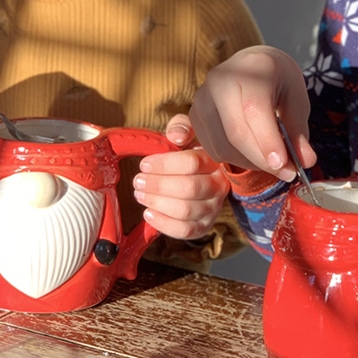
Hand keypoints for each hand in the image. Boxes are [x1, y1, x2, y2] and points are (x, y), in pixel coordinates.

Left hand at [133, 115, 228, 238]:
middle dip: (158, 185)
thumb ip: (181, 127)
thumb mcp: (187, 132)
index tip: (144, 164)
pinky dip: (164, 223)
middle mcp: (219, 185)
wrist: (202, 175)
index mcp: (215, 160)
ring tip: (140, 194)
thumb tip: (176, 136)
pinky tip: (149, 213)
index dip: (165, 164)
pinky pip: (185, 230)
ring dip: (157, 203)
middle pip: (189, 188)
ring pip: (185, 211)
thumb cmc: (190, 153)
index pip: (192, 163)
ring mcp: (213, 208)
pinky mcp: (204, 225)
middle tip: (138, 181)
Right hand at [188, 45, 312, 181]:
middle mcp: (219, 81)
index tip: (286, 167)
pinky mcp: (193, 116)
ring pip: (223, 146)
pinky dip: (235, 160)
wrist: (250, 66)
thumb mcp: (296, 99)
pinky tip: (253, 152)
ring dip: (251, 163)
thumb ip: (298, 131)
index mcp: (249, 67)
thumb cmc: (277, 81)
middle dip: (262, 160)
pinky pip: (212, 149)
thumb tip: (306, 161)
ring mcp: (201, 99)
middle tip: (287, 173)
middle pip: (236, 132)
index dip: (268, 142)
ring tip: (272, 160)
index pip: (254, 109)